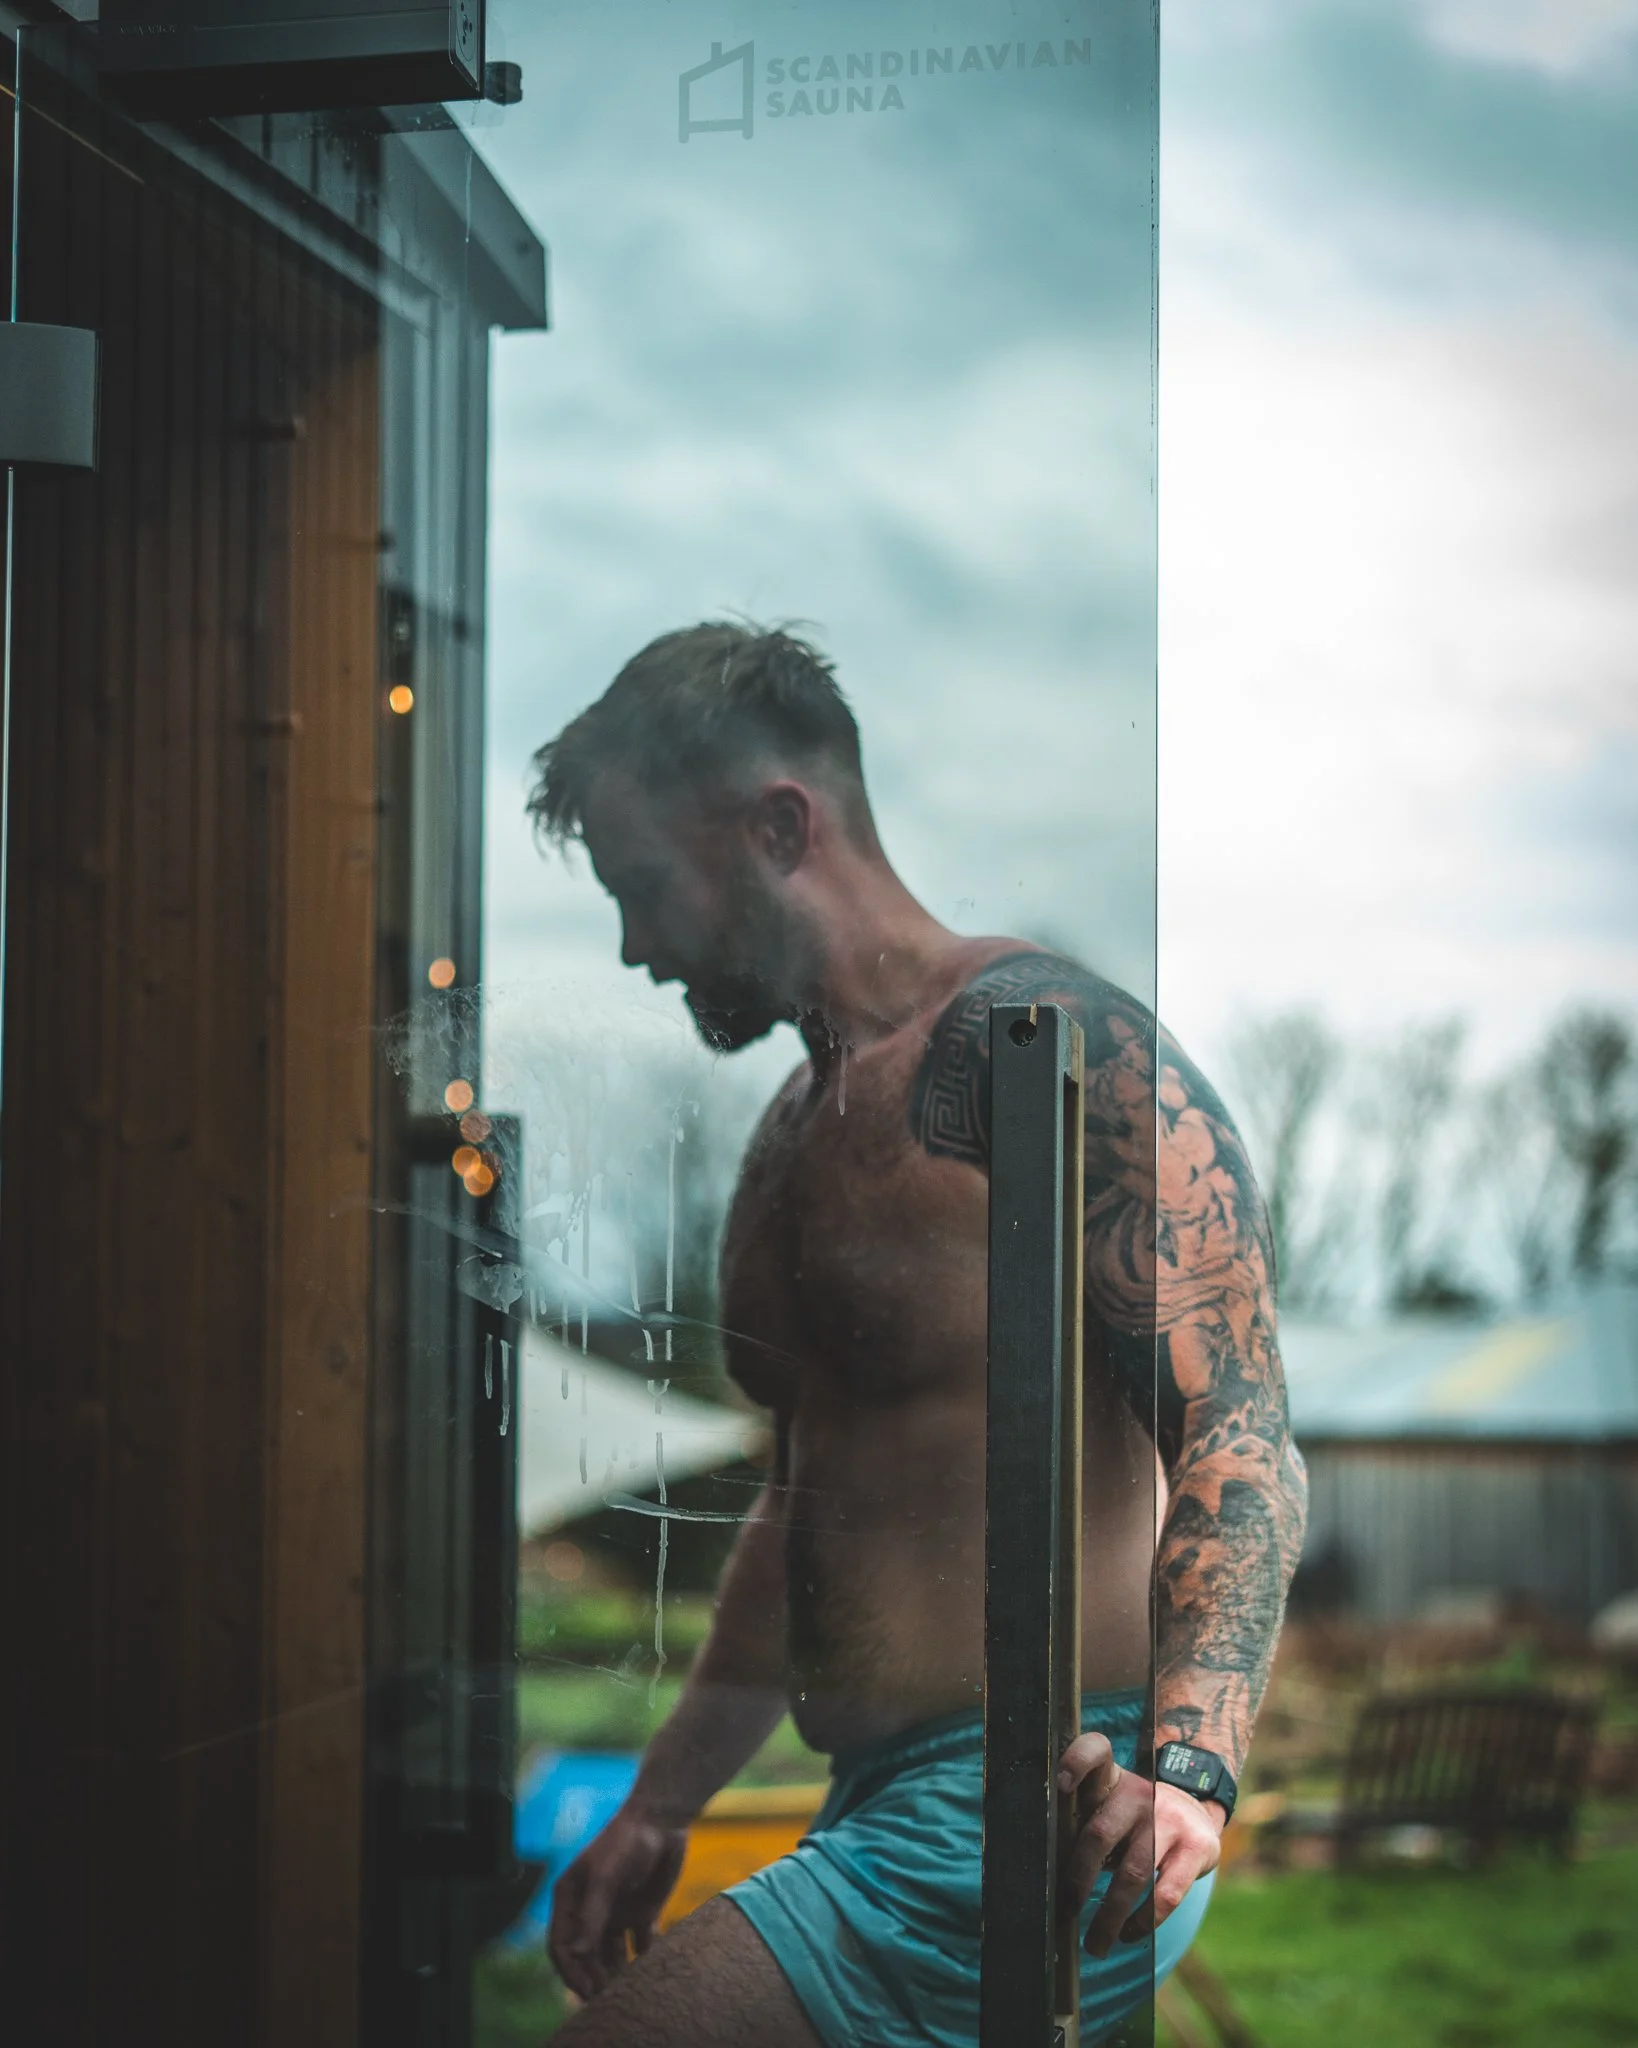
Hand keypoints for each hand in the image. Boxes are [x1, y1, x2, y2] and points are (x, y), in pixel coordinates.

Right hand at [547, 1799, 689, 1999]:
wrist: (663, 1820)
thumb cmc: (627, 1841)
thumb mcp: (606, 1876)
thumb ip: (592, 1915)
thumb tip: (576, 1953)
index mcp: (571, 1898)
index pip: (562, 1945)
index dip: (571, 1971)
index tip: (587, 1992)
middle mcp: (590, 1910)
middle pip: (586, 1956)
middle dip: (594, 1979)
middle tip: (608, 2000)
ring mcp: (616, 1913)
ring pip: (612, 1956)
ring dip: (617, 1976)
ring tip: (628, 1995)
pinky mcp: (642, 1914)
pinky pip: (640, 1947)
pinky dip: (643, 1962)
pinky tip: (651, 1975)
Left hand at [1056, 1731, 1224, 1959]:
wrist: (1196, 1811)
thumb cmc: (1132, 1818)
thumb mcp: (1109, 1805)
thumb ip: (1082, 1823)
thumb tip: (1040, 1873)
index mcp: (1112, 1779)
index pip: (1096, 1751)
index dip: (1077, 1760)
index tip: (1059, 1783)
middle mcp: (1140, 1793)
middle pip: (1100, 1833)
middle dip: (1077, 1879)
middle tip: (1062, 1911)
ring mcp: (1170, 1819)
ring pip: (1133, 1873)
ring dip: (1110, 1916)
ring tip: (1095, 1945)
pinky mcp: (1196, 1847)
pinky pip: (1165, 1892)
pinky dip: (1144, 1920)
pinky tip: (1130, 1934)